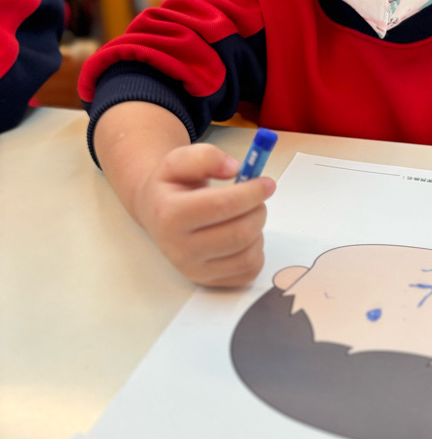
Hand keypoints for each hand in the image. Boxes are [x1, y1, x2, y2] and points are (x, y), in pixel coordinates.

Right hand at [132, 143, 275, 286]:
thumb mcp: (178, 160)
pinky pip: (249, 270)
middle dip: (258, 210)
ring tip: (246, 215)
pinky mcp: (209, 282)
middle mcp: (179, 249)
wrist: (157, 214)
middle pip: (239, 233)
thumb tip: (234, 168)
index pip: (221, 206)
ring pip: (248, 254)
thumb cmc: (172, 186)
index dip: (251, 193)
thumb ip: (205, 157)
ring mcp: (194, 270)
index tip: (267, 183)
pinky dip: (256, 251)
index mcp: (169, 215)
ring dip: (258, 230)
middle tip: (258, 198)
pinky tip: (244, 236)